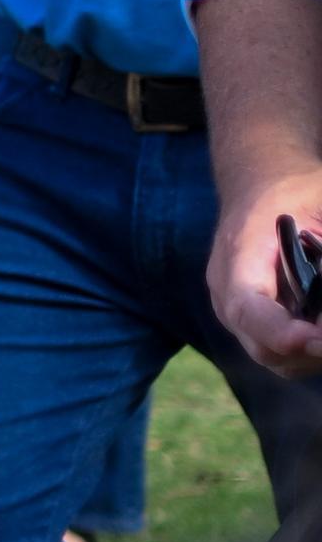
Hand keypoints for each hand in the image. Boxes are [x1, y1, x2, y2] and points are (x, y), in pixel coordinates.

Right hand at [209, 175, 321, 378]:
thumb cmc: (295, 188)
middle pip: (262, 345)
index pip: (245, 305)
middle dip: (310, 352)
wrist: (262, 184)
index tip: (315, 339)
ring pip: (275, 357)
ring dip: (313, 355)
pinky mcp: (254, 320)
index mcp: (240, 252)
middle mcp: (229, 288)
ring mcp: (238, 308)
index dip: (278, 330)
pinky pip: (281, 353)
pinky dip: (310, 352)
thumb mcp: (321, 198)